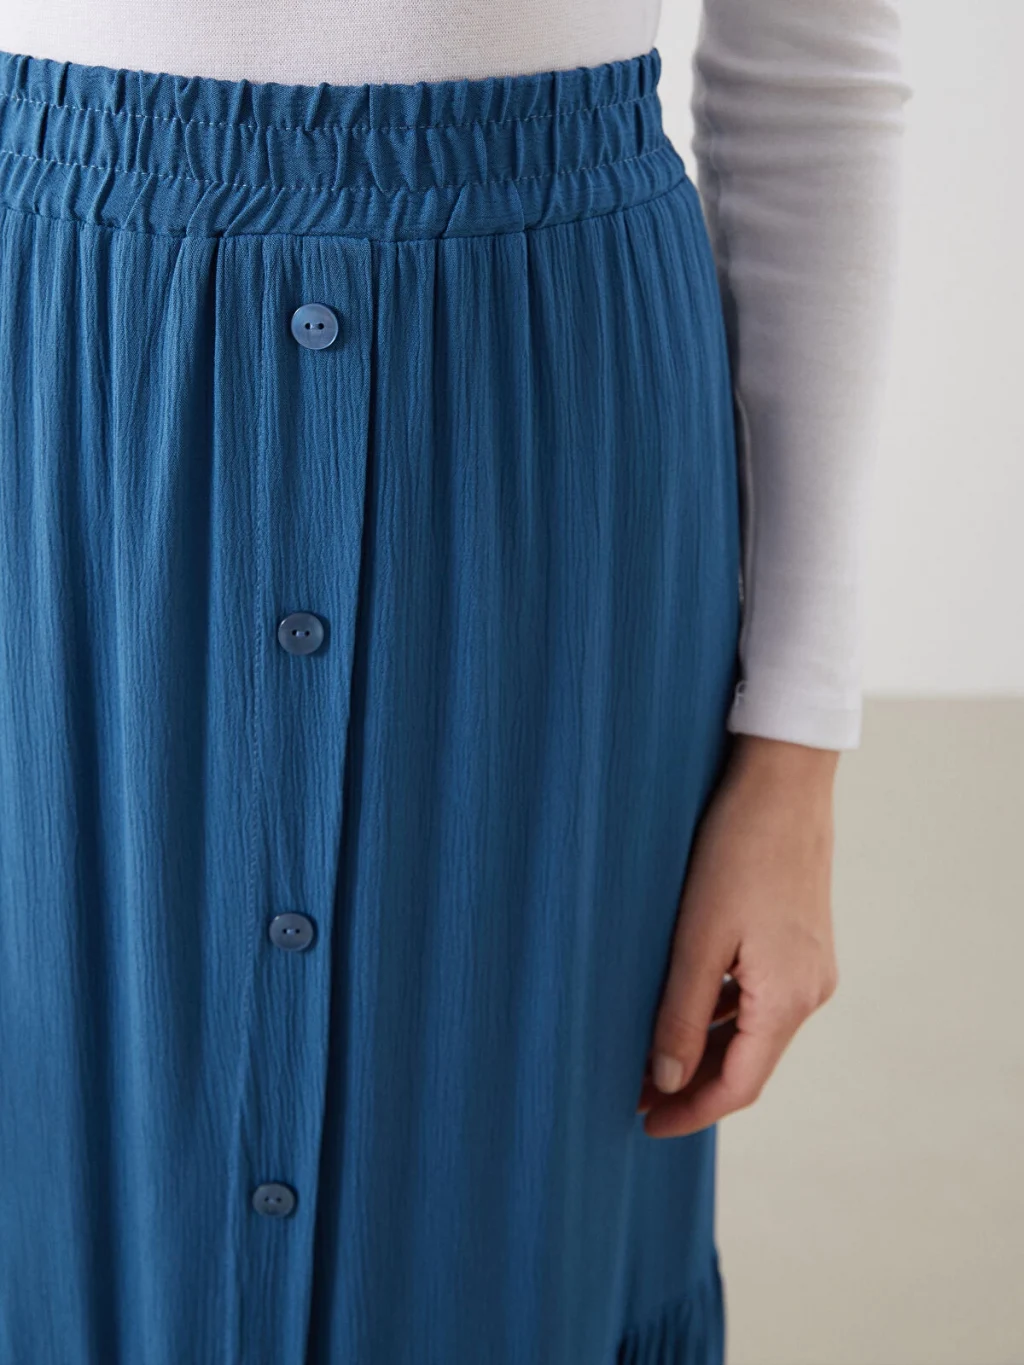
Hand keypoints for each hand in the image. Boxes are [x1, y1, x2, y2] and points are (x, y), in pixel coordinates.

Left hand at [637, 733, 840, 1137]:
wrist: (784, 780)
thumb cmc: (737, 849)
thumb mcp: (697, 937)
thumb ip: (680, 1013)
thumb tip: (665, 1079)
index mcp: (788, 1000)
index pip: (737, 1086)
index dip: (689, 1112)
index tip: (643, 1125)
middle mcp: (810, 992)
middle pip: (747, 1063)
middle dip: (691, 1083)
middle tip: (633, 1093)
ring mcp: (809, 966)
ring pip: (751, 1030)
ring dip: (703, 1047)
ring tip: (646, 1054)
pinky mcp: (801, 941)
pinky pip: (759, 997)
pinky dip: (720, 1013)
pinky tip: (682, 1005)